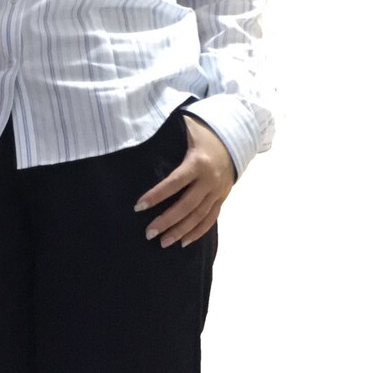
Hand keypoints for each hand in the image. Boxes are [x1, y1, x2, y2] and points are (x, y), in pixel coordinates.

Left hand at [133, 114, 235, 247]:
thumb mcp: (186, 129)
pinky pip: (211, 219)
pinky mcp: (222, 198)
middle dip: (167, 221)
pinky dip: (198, 232)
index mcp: (198, 163)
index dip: (156, 195)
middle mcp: (209, 180)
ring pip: (199, 216)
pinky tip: (184, 242)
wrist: (234, 138)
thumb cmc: (202, 134)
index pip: (174, 183)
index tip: (138, 207)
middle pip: (187, 206)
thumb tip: (141, 136)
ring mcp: (217, 191)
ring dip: (181, 231)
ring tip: (163, 243)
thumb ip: (168, 135)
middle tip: (149, 233)